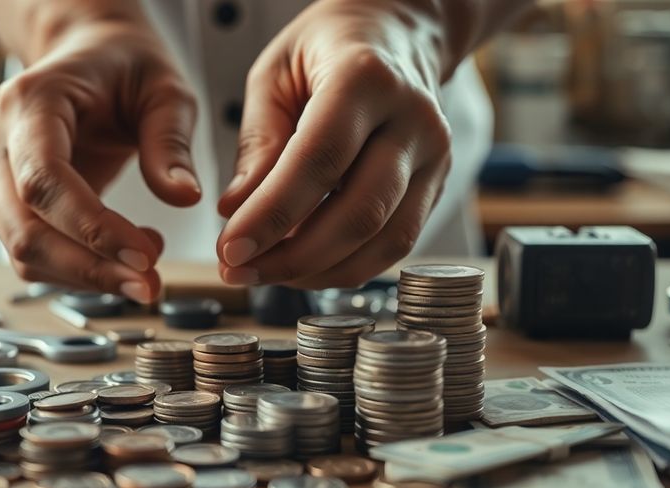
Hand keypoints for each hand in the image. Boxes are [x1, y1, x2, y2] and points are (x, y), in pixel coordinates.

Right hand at [0, 21, 199, 302]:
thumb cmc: (124, 67)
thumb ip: (172, 142)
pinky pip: (33, 254)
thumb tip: (184, 197)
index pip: (43, 180)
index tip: (145, 256)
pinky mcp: (6, 203)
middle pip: (25, 229)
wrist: (88, 57)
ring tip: (147, 268)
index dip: (91, 228)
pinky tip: (123, 258)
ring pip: (23, 252)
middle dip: (90, 268)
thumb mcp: (165, 89)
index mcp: (30, 101)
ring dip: (86, 276)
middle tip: (150, 284)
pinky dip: (79, 270)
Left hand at [217, 0, 453, 288]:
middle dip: (293, 256)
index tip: (231, 248)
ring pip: (384, 239)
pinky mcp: (438, 184)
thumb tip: (236, 213)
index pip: (319, 161)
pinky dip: (347, 266)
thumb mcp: (273, 76)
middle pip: (360, 212)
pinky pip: (396, 244)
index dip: (272, 214)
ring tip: (266, 273)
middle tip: (239, 271)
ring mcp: (435, 155)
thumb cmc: (325, 50)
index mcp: (366, 78)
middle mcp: (413, 119)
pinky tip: (304, 266)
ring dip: (319, 271)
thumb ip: (257, 143)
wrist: (395, 33)